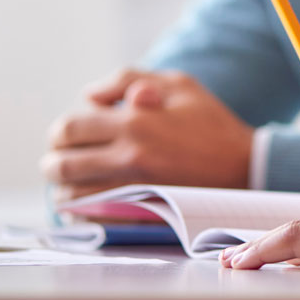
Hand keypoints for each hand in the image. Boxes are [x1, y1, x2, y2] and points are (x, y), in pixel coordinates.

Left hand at [41, 69, 253, 199]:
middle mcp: (129, 156)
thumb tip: (89, 95)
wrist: (245, 165)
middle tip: (62, 161)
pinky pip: (93, 220)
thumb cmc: (211, 121)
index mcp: (134, 122)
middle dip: (54, 163)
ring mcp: (134, 189)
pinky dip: (81, 213)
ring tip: (74, 183)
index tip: (67, 136)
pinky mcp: (142, 213)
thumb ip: (128, 79)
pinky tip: (88, 204)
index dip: (60, 133)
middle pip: (61, 166)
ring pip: (70, 197)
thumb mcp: (178, 84)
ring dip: (64, 190)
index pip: (69, 128)